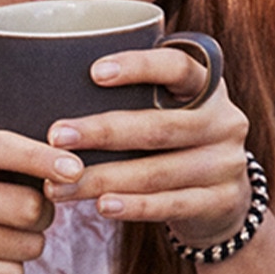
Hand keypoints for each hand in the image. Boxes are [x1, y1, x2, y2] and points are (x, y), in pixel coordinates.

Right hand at [0, 131, 73, 273]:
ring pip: (25, 245)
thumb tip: (71, 171)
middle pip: (25, 207)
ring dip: (30, 243)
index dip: (40, 158)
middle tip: (33, 213)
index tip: (75, 170)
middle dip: (44, 213)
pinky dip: (12, 268)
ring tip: (7, 235)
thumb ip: (11, 159)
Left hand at [43, 44, 252, 248]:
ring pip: (159, 172)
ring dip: (104, 178)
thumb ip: (130, 97)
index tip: (94, 73)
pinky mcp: (221, 201)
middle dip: (103, 132)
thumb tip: (47, 84)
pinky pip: (171, 204)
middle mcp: (224, 121)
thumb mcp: (165, 112)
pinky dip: (134, 207)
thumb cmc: (171, 145)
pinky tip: (102, 207)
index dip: (139, 67)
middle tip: (56, 137)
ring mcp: (227, 163)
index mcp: (207, 86)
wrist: (221, 201)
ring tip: (59, 186)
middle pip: (160, 127)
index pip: (178, 67)